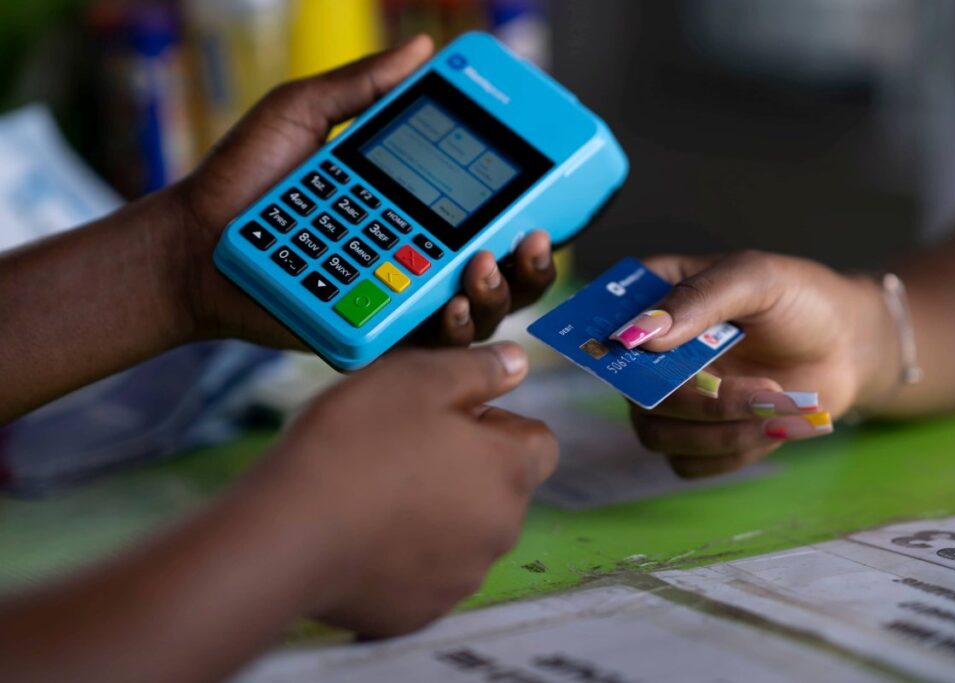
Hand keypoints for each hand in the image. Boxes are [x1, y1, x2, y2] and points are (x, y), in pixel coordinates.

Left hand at [168, 35, 555, 349]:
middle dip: (531, 263)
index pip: (488, 214)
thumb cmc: (244, 181)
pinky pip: (430, 347)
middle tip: (526, 236)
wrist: (193, 242)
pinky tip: (453, 303)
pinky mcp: (377, 339)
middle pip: (503, 272)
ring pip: (480, 315)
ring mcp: (401, 302)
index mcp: (415, 211)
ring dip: (497, 293)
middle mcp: (420, 260)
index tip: (549, 190)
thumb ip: (363, 86)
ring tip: (482, 262)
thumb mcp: (305, 116)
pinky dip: (453, 330)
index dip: (529, 209)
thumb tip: (420, 45)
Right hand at [251, 343, 557, 635]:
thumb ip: (479, 368)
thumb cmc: (354, 444)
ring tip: (376, 491)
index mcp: (508, 471)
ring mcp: (461, 577)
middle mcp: (500, 530)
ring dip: (437, 510)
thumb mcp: (418, 378)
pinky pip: (426, 572)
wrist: (288, 533)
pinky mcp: (420, 610)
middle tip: (402, 448)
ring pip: (464, 531)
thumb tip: (519, 362)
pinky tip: (363, 534)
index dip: (496, 422)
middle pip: (500, 488)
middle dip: (465, 466)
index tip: (446, 417)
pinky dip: (406, 554)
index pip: (538, 442)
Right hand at [616, 251, 898, 477]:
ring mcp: (671, 397)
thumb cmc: (803, 301)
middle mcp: (651, 352)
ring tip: (781, 408)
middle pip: (635, 393)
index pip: (608, 320)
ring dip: (723, 433)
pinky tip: (775, 426)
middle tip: (766, 390)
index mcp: (656, 296)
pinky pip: (688, 463)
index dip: (618, 345)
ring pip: (657, 435)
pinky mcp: (696, 437)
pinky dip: (735, 453)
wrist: (849, 349)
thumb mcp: (757, 280)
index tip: (655, 356)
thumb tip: (641, 334)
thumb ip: (699, 299)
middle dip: (705, 401)